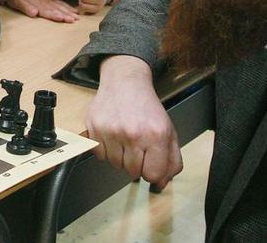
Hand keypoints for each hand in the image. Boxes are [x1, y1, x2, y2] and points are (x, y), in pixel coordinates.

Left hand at [5, 0, 77, 22]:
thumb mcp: (17, 1)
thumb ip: (25, 7)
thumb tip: (34, 13)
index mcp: (38, 4)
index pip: (48, 11)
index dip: (55, 15)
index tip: (63, 18)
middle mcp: (44, 2)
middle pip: (57, 9)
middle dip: (66, 14)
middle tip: (75, 19)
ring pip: (60, 6)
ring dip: (69, 11)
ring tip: (77, 16)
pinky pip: (60, 3)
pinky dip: (67, 6)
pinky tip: (73, 9)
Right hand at [84, 56, 182, 189]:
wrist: (124, 82)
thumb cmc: (147, 108)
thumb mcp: (169, 131)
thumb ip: (171, 160)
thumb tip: (161, 183)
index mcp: (156, 135)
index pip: (153, 175)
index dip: (152, 171)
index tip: (150, 162)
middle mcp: (133, 134)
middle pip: (133, 172)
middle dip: (136, 163)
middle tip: (138, 146)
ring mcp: (111, 131)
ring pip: (115, 165)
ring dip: (120, 157)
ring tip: (124, 139)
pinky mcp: (94, 128)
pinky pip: (99, 155)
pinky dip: (106, 150)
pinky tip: (112, 136)